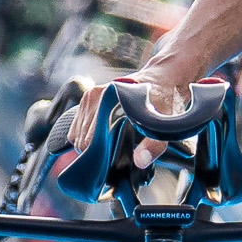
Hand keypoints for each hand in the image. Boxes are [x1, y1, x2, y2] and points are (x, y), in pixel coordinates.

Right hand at [60, 65, 194, 175]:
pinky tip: (103, 137)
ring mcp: (90, 96)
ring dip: (90, 144)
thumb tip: (140, 161)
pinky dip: (86, 136)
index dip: (100, 156)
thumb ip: (154, 145)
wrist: (162, 78)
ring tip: (109, 146)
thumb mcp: (165, 124)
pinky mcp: (89, 98)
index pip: (90, 140)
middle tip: (113, 155)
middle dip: (95, 151)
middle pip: (81, 139)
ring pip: (77, 134)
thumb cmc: (164, 100)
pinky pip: (77, 126)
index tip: (109, 163)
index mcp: (110, 100)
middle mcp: (96, 96)